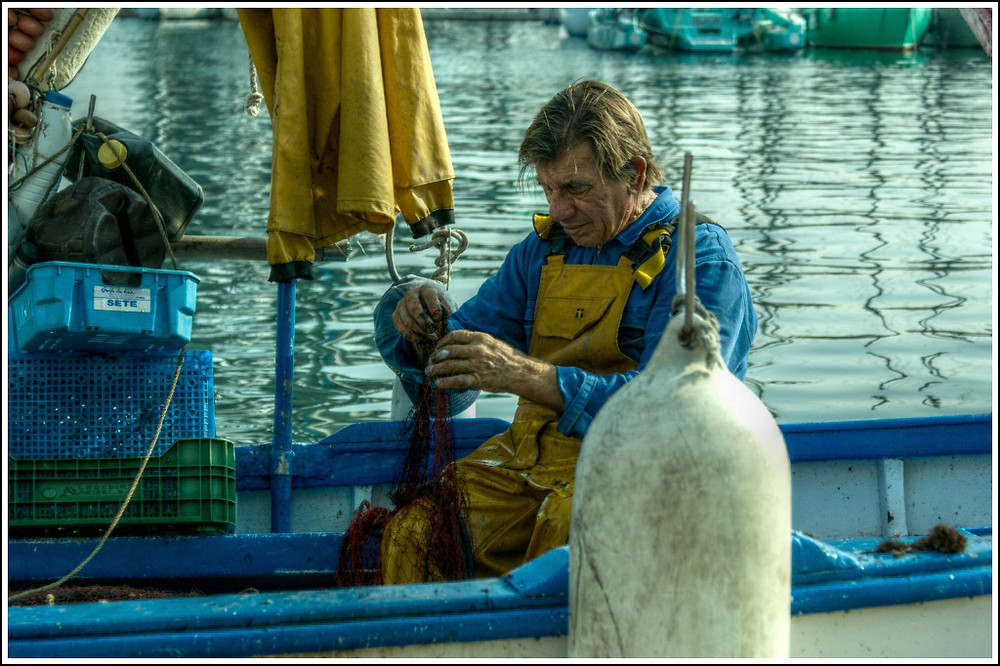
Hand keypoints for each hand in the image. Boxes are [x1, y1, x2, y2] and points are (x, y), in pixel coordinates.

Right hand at [391, 284, 450, 347]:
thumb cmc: (437, 310)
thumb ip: (444, 313)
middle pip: (414, 307)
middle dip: (424, 321)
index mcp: (425, 289)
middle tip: (432, 330)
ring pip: (407, 321)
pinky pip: (402, 329)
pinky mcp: (395, 316)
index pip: (428, 295)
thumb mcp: (444, 308)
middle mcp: (411, 294)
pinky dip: (413, 337)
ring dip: (420, 332)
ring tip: (430, 338)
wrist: (425, 313)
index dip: (434, 308)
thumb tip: (439, 321)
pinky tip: (422, 340)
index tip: (439, 319)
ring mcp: (401, 305)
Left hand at [426, 329, 564, 411]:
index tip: (437, 348)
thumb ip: (476, 342)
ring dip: (436, 370)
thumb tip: (457, 344)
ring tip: (429, 373)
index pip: (454, 336)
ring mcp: (477, 365)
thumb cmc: (507, 358)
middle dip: (435, 357)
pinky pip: (458, 380)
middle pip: (449, 351)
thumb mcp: (492, 342)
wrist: (522, 372)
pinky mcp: (479, 379)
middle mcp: (477, 350)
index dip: (442, 342)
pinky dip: (446, 382)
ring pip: (450, 366)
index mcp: (480, 338)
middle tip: (430, 362)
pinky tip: (438, 384)